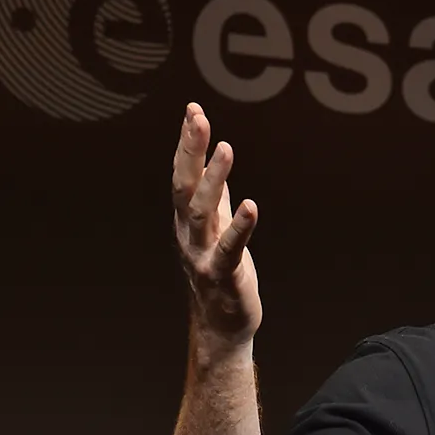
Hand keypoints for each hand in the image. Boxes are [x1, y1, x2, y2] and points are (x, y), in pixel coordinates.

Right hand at [171, 103, 261, 350]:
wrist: (221, 324)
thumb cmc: (222, 272)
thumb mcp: (218, 227)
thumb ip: (216, 196)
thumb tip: (214, 161)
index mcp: (187, 220)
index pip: (183, 174)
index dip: (187, 143)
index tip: (193, 110)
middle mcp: (188, 233)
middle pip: (185, 186)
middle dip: (190, 151)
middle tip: (197, 118)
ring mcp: (203, 254)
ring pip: (202, 212)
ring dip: (213, 180)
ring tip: (226, 149)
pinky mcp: (223, 275)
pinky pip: (230, 248)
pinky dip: (240, 227)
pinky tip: (252, 205)